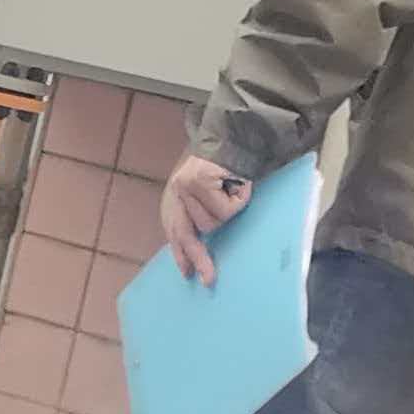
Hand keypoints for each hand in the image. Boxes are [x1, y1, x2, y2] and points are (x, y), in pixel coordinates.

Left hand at [159, 156, 250, 285]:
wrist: (235, 135)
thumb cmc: (226, 167)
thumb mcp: (206, 191)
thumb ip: (197, 213)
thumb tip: (199, 246)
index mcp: (175, 194)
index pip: (174, 229)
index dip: (181, 252)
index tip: (187, 273)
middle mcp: (176, 190)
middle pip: (187, 234)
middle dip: (199, 258)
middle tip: (209, 279)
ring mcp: (186, 186)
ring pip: (211, 223)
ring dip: (228, 213)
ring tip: (233, 191)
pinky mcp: (200, 182)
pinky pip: (225, 211)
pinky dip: (238, 202)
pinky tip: (238, 186)